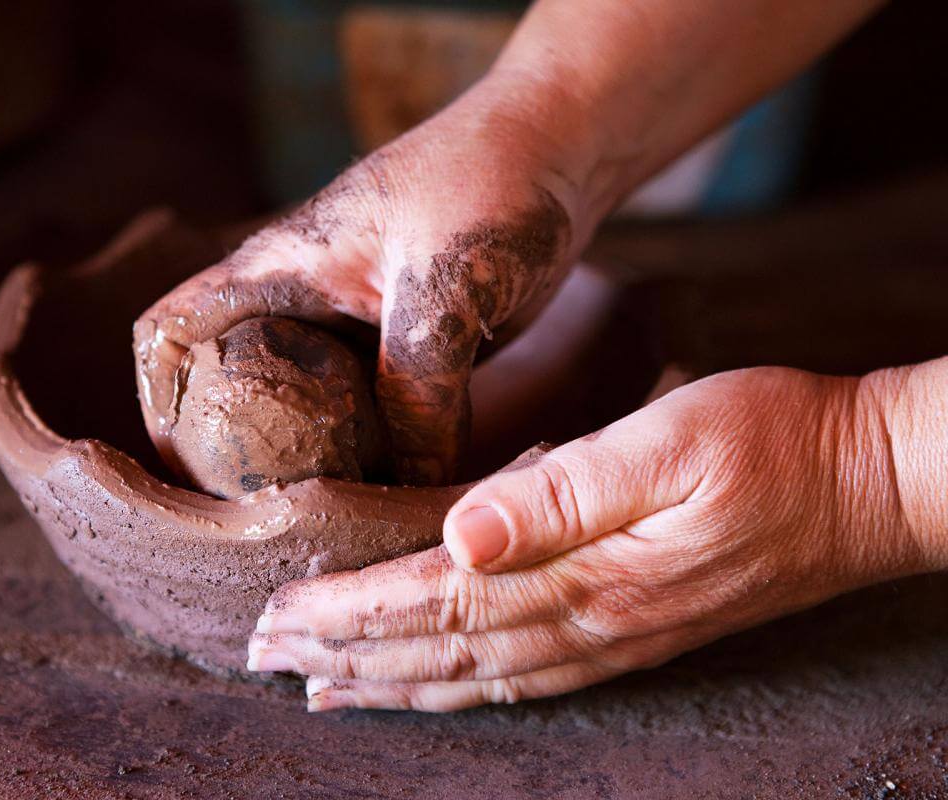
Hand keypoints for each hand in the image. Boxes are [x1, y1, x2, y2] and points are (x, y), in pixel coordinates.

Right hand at [134, 71, 596, 484]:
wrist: (562, 153)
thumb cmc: (489, 185)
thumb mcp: (443, 288)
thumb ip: (417, 392)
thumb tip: (407, 486)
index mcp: (276, 269)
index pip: (171, 330)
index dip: (158, 402)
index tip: (181, 474)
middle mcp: (300, 305)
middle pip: (231, 391)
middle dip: (235, 460)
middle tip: (262, 526)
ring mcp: (352, 333)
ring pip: (304, 414)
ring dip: (310, 467)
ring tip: (326, 529)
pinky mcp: (403, 355)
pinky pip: (370, 419)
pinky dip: (373, 458)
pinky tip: (394, 496)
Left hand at [247, 367, 924, 710]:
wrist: (866, 484)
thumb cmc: (770, 442)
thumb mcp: (668, 442)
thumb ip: (562, 490)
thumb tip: (463, 533)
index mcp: (585, 572)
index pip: (436, 601)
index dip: (351, 613)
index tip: (279, 616)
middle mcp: (589, 620)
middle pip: (441, 650)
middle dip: (347, 656)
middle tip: (267, 659)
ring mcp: (612, 635)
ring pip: (474, 675)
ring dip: (390, 682)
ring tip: (322, 688)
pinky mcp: (631, 630)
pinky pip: (525, 675)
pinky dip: (459, 685)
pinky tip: (429, 685)